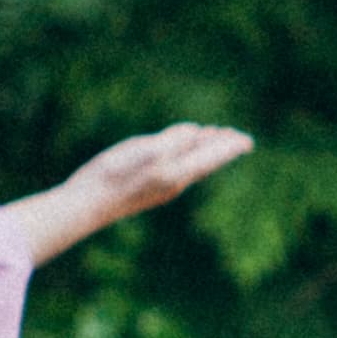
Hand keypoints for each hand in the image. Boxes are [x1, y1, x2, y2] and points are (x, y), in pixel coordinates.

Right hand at [69, 123, 254, 226]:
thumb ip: (176, 141)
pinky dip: (186, 156)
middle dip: (221, 147)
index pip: (212, 157)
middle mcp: (175, 180)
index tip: (247, 141)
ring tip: (215, 138)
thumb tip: (197, 132)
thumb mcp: (149, 153)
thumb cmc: (117, 177)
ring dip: (205, 150)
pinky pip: (177, 168)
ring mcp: (161, 184)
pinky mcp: (147, 185)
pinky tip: (183, 153)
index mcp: (179, 172)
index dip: (229, 147)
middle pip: (205, 161)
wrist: (88, 205)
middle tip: (240, 138)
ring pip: (191, 164)